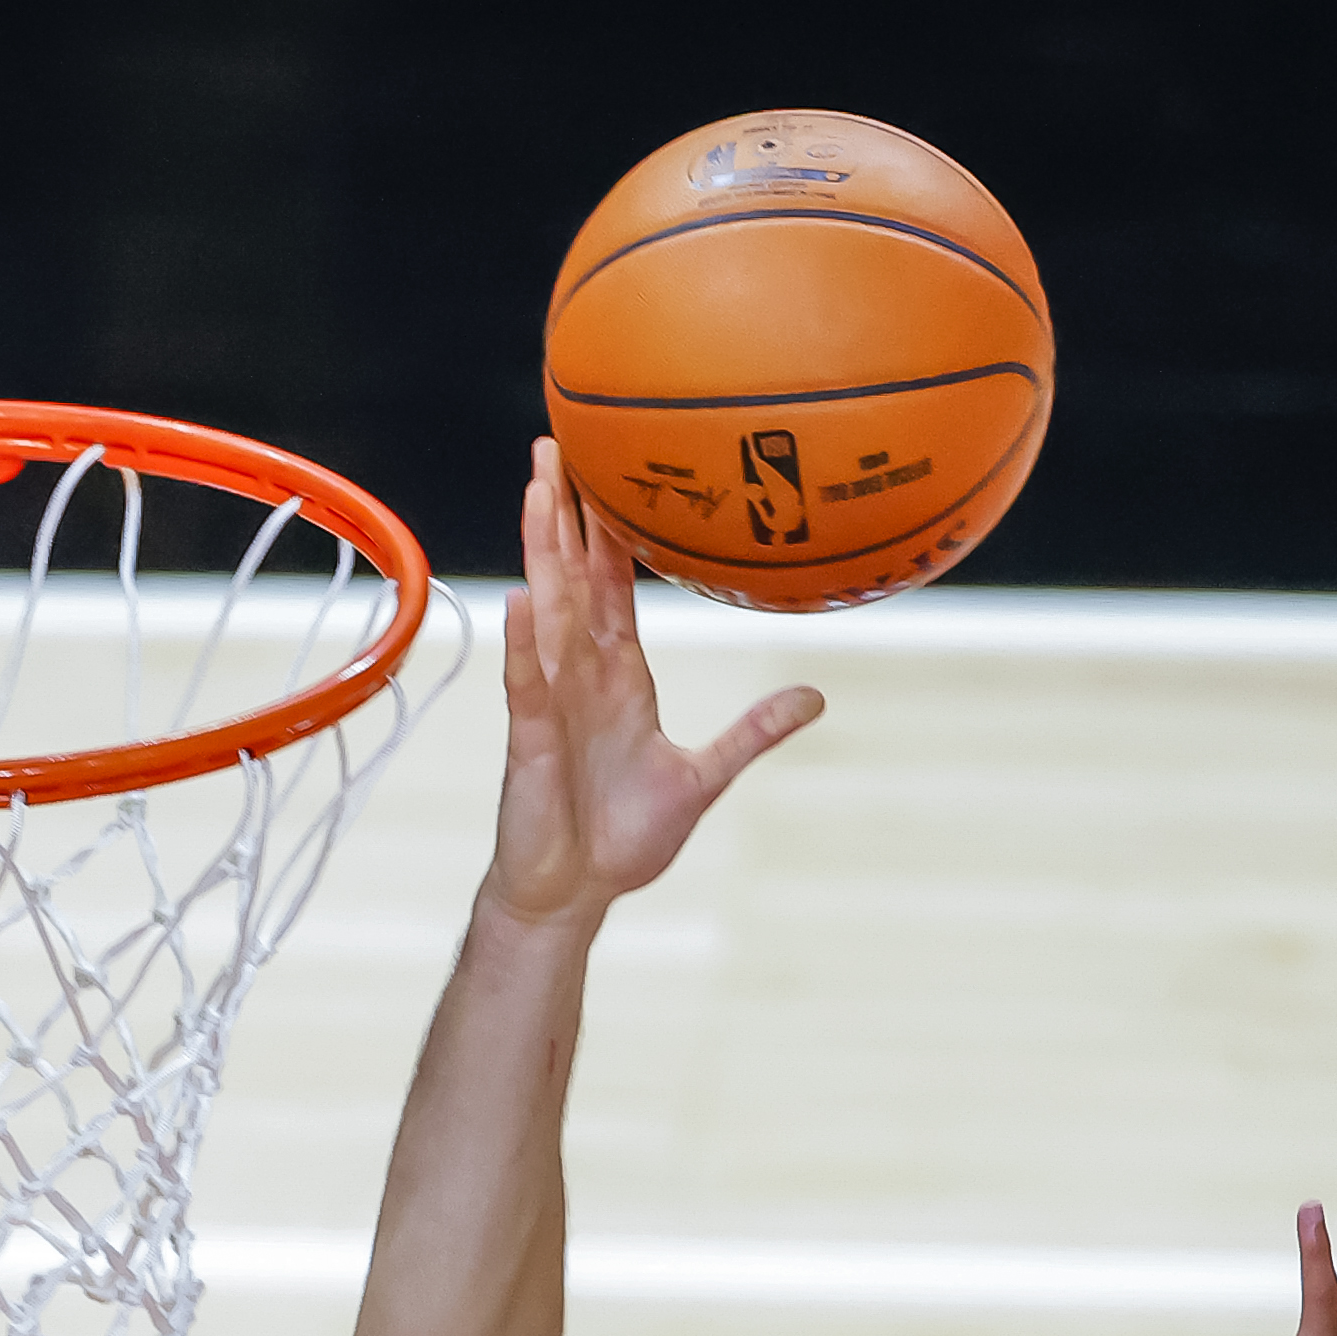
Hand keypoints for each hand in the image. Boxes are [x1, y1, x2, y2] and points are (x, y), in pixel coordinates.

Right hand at [487, 440, 822, 924]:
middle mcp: (580, 675)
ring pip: (546, 612)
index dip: (608, 528)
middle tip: (553, 442)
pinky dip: (526, 645)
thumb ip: (752, 733)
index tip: (607, 469)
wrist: (575, 892)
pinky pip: (529, 685)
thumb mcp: (702, 777)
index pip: (611, 585)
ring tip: (536, 491)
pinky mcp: (531, 741)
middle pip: (569, 576)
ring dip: (540, 552)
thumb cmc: (623, 837)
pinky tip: (522, 601)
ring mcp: (552, 702)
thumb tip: (814, 698)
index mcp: (618, 675)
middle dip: (561, 511)